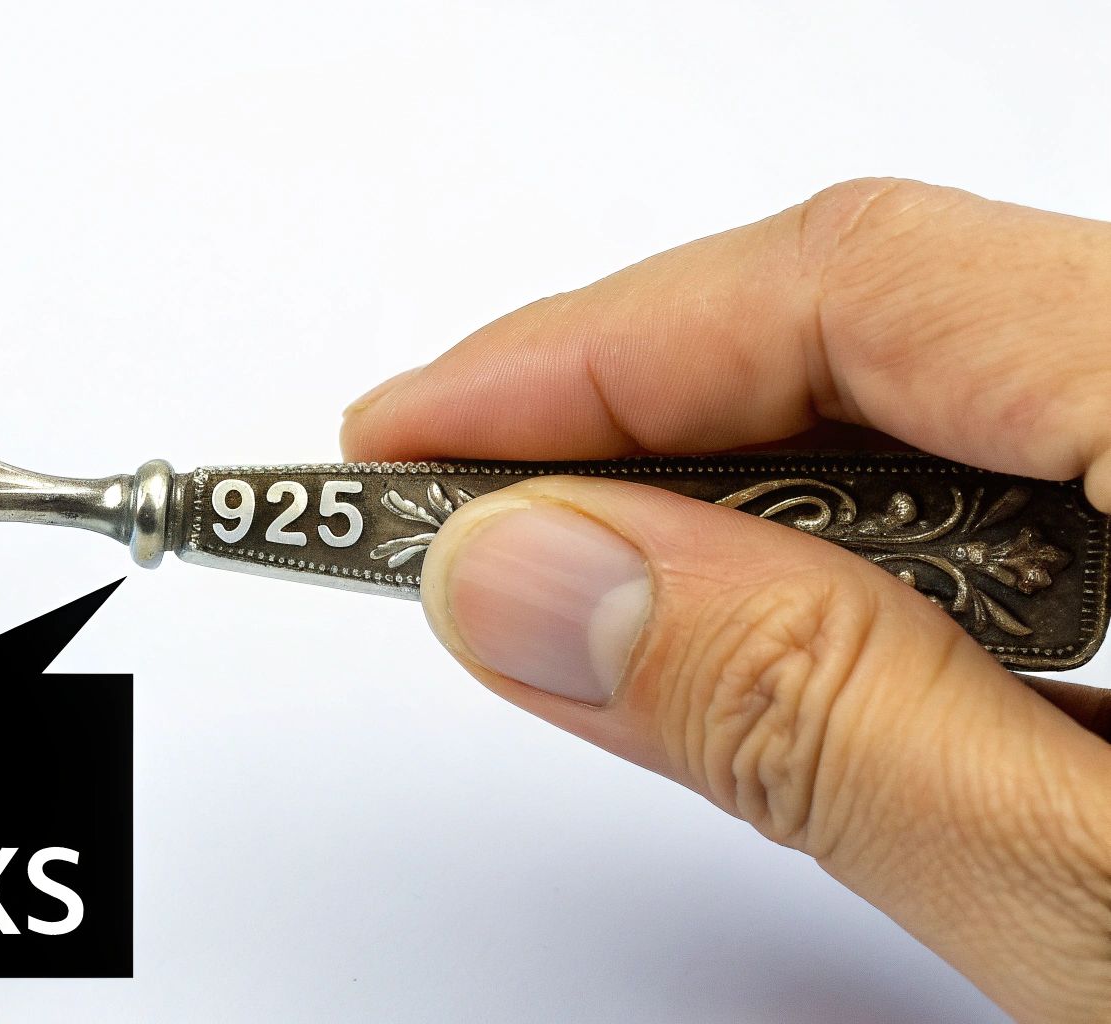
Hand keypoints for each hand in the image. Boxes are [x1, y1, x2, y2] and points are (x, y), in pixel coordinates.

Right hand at [343, 179, 1110, 1022]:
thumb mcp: (1098, 896)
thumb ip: (815, 717)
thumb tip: (527, 574)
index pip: (855, 281)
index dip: (589, 354)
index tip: (404, 445)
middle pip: (898, 316)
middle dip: (646, 430)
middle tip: (459, 537)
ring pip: (961, 392)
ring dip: (764, 506)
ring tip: (616, 616)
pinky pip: (1041, 461)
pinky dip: (886, 552)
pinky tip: (812, 639)